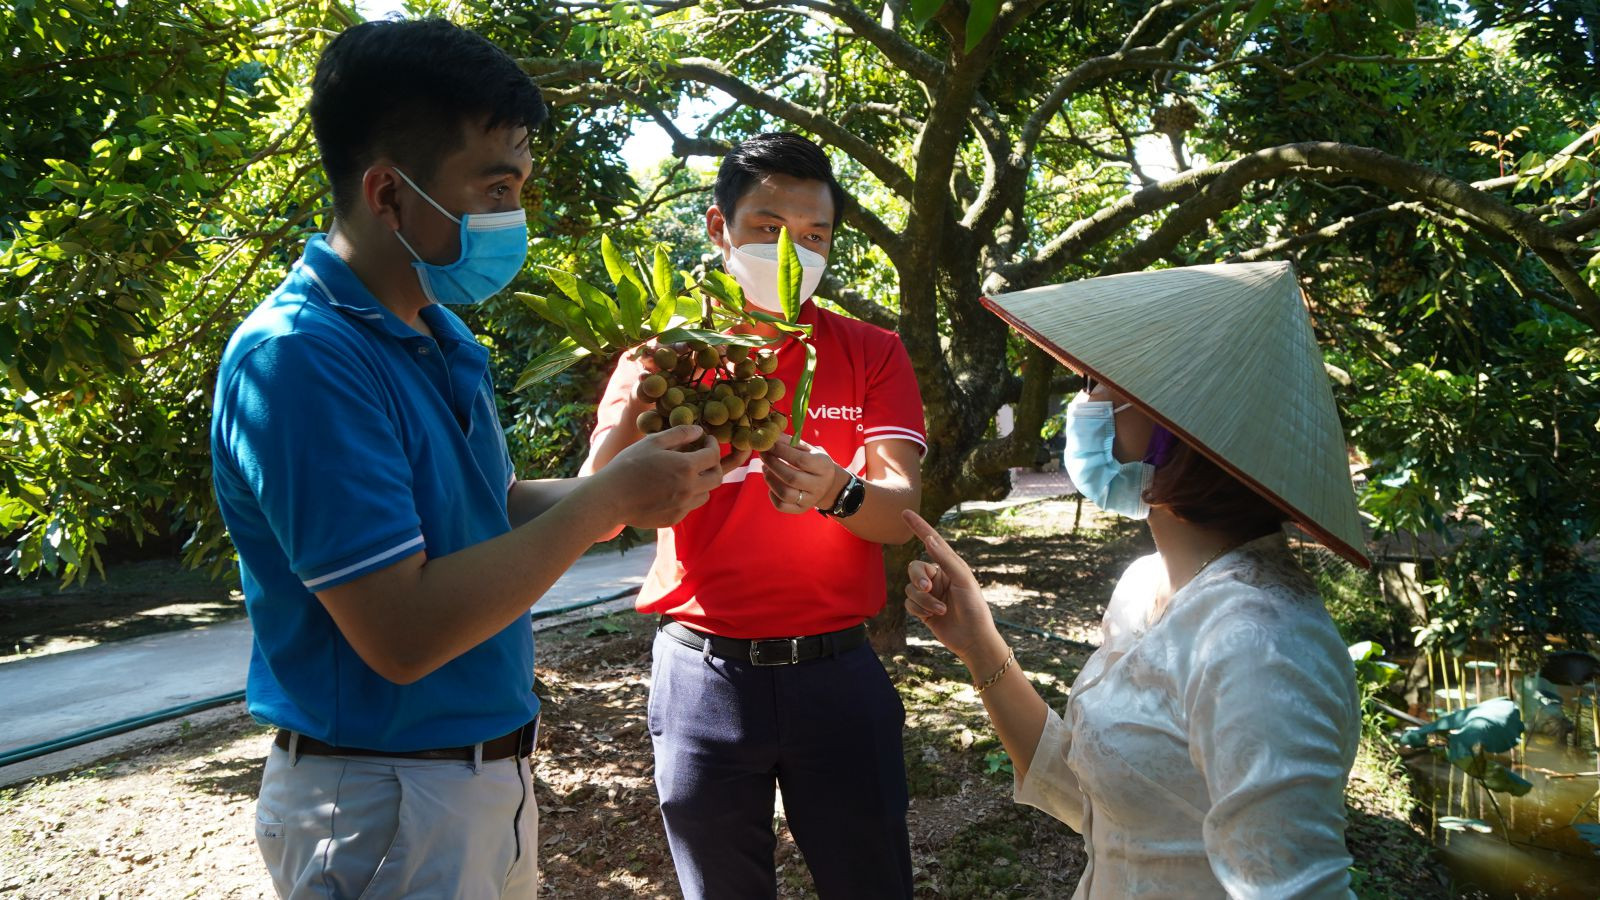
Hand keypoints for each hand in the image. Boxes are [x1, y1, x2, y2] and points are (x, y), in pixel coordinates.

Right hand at [593, 425, 746, 527]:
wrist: (609, 498)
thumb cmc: (628, 465)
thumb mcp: (652, 442)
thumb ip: (679, 434)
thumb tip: (699, 430)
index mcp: (686, 467)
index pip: (713, 455)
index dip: (713, 445)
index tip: (706, 440)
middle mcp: (689, 489)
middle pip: (717, 477)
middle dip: (714, 465)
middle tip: (703, 456)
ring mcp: (682, 507)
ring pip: (706, 494)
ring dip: (703, 482)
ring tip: (688, 473)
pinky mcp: (673, 519)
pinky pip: (690, 507)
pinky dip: (688, 496)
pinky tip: (673, 488)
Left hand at [760, 437, 845, 514]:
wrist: (828, 485)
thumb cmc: (815, 462)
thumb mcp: (810, 450)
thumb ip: (792, 443)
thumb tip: (772, 436)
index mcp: (823, 467)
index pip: (800, 460)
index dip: (782, 451)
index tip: (769, 444)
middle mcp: (818, 485)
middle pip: (791, 478)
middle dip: (773, 464)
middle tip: (763, 454)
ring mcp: (810, 500)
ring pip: (785, 493)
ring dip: (770, 479)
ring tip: (765, 467)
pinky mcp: (801, 509)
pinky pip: (781, 506)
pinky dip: (772, 495)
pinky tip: (771, 484)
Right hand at [902, 509, 1006, 669]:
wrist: (973, 639)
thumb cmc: (974, 608)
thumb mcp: (963, 580)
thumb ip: (945, 560)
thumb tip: (928, 539)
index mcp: (950, 566)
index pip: (931, 541)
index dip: (918, 526)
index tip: (905, 512)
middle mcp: (938, 577)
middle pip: (914, 568)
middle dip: (918, 579)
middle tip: (928, 589)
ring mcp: (929, 594)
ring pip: (910, 588)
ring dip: (923, 601)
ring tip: (940, 610)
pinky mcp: (922, 610)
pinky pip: (908, 603)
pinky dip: (919, 609)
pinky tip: (932, 617)